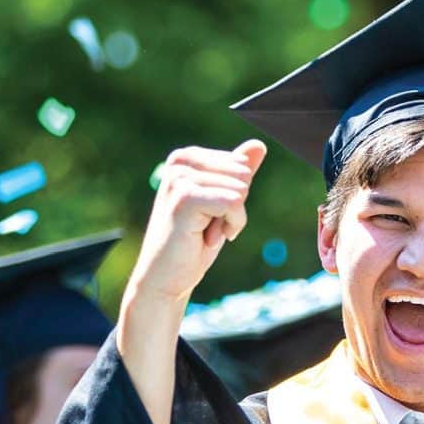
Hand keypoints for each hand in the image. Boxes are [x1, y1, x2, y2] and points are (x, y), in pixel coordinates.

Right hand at [127, 140, 267, 303]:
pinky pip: (235, 203)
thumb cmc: (193, 243)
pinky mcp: (184, 198)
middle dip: (234, 206)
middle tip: (206, 227)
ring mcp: (180, 178)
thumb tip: (258, 144)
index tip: (209, 215)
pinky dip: (232, 226)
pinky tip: (208, 239)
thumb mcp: (221, 203)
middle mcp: (180, 161)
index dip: (235, 196)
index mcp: (186, 157)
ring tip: (203, 233)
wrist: (165, 279)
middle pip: (242, 174)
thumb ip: (236, 173)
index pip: (241, 165)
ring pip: (240, 190)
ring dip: (230, 220)